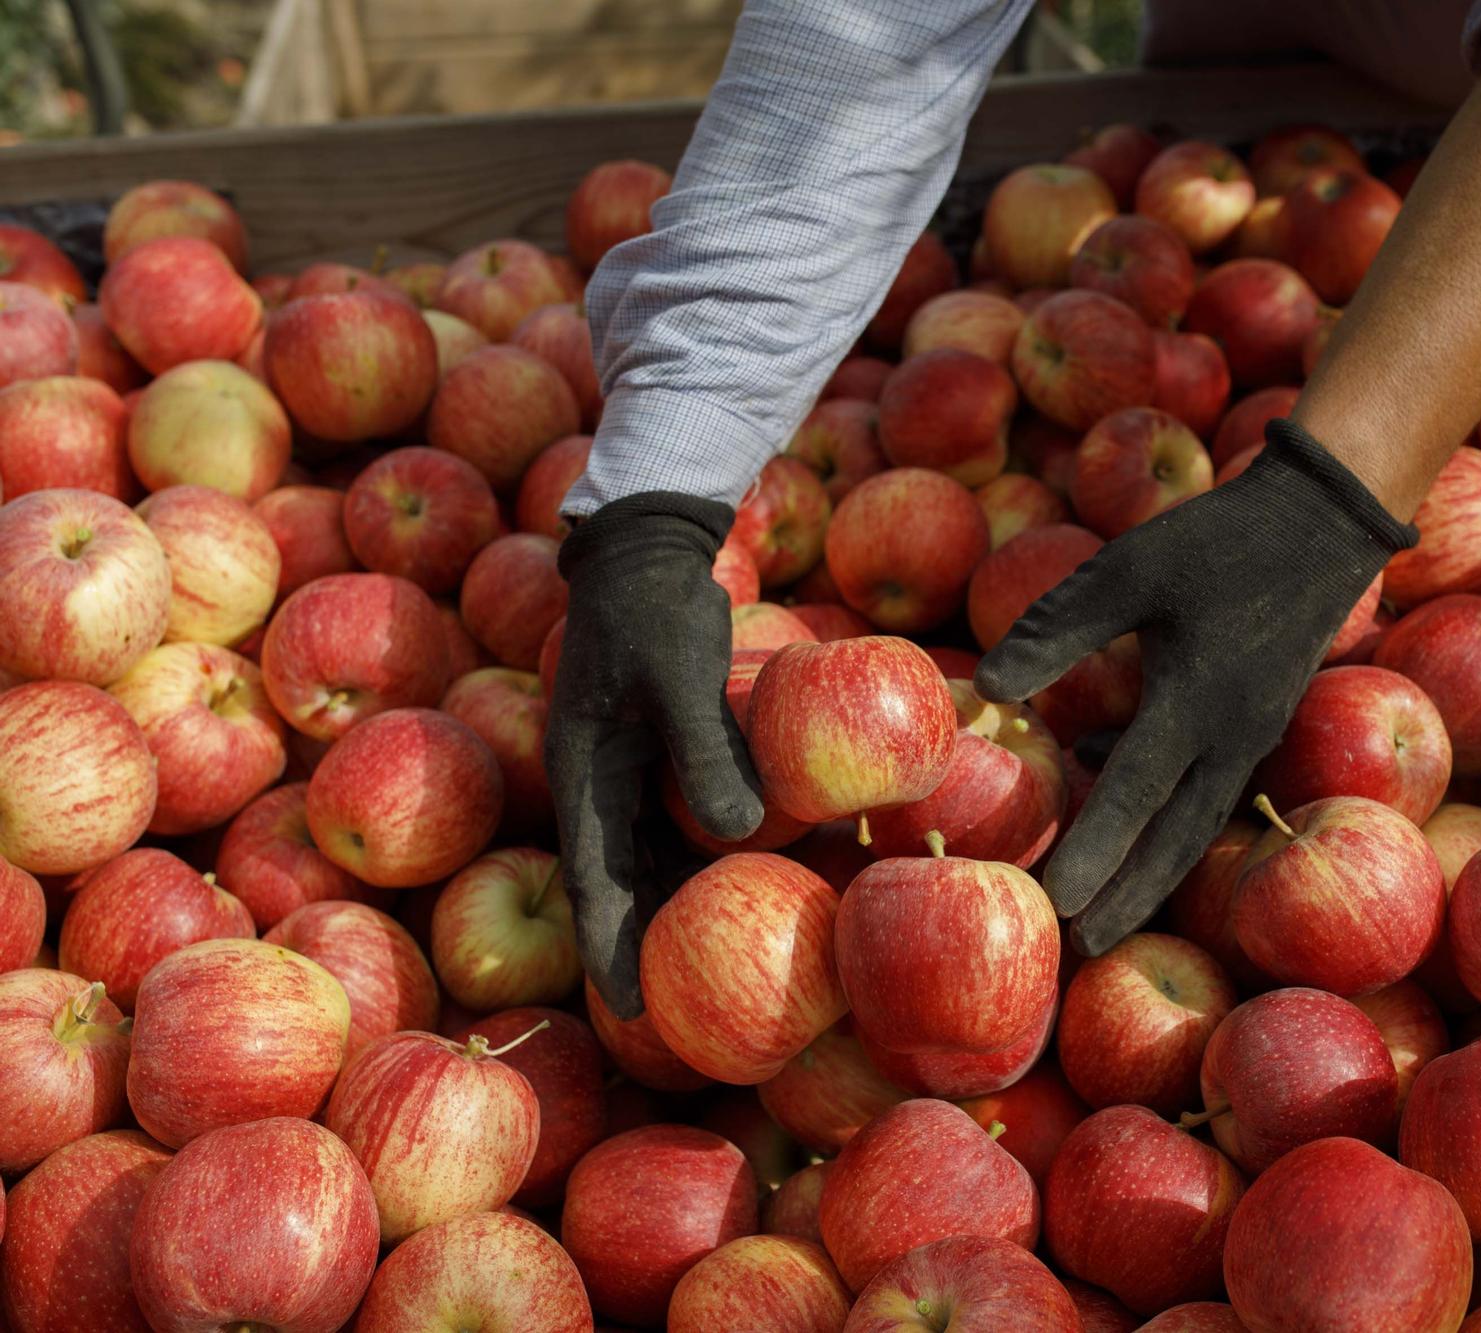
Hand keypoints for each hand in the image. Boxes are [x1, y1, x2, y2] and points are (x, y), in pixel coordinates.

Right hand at [544, 491, 762, 1017]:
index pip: (594, 884)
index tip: (632, 1004)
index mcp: (584, 778)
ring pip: (660, 855)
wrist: (650, 549)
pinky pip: (689, 818)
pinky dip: (716, 851)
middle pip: (627, 882)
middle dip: (651, 943)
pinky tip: (758, 877)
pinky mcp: (667, 754)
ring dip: (686, 902)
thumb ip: (705, 752)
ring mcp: (634, 772)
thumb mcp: (677, 677)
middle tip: (684, 1008)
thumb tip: (740, 835)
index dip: (610, 948)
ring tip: (720, 961)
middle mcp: (603, 786)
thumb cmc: (655, 609)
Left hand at [976, 421, 1415, 955]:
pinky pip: (1209, 790)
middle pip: (1175, 840)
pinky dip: (1167, 816)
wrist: (1325, 521)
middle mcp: (1231, 736)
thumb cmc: (1221, 539)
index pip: (1135, 797)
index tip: (1060, 904)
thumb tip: (989, 687)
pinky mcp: (1259, 721)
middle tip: (1083, 946)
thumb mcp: (1129, 569)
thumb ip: (1059, 630)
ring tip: (1106, 912)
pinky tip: (1113, 781)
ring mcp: (1252, 735)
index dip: (1096, 852)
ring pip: (1197, 823)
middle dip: (1130, 897)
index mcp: (1197, 703)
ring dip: (1152, 871)